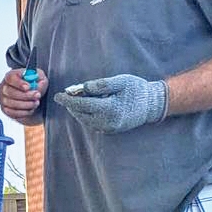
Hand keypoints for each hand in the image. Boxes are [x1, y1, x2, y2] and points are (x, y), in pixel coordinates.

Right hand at [0, 68, 47, 121]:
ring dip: (26, 104)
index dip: (19, 83)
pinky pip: (13, 113)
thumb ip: (40, 79)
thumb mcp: (39, 78)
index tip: (28, 87)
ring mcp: (3, 99)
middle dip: (26, 95)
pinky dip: (24, 112)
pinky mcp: (5, 109)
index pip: (11, 78)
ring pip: (12, 103)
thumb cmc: (33, 84)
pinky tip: (31, 108)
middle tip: (37, 95)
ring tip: (36, 102)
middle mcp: (4, 87)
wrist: (32, 95)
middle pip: (10, 92)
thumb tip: (38, 86)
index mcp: (10, 76)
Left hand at [53, 74, 167, 133]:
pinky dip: (86, 115)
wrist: (153, 105)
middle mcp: (107, 122)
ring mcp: (108, 128)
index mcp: (109, 109)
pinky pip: (91, 123)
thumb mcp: (121, 81)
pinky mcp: (110, 131)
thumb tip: (83, 88)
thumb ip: (101, 84)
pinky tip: (88, 106)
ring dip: (78, 110)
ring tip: (79, 98)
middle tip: (68, 94)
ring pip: (84, 120)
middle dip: (72, 104)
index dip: (68, 100)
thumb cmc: (137, 90)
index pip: (81, 105)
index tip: (58, 95)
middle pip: (80, 113)